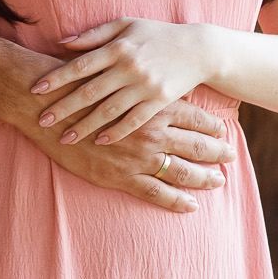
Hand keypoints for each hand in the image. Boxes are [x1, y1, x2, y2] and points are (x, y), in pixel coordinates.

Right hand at [0, 47, 231, 211]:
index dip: (212, 126)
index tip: (224, 131)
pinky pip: (157, 192)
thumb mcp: (113, 73)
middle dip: (217, 153)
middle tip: (231, 157)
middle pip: (196, 145)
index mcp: (152, 104)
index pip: (194, 117)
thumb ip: (136, 77)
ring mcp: (138, 156)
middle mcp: (152, 130)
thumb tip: (153, 78)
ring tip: (218, 181)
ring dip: (204, 177)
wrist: (45, 107)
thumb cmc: (79, 85)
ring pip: (182, 171)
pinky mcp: (121, 176)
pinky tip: (191, 205)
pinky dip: (177, 200)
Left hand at [31, 17, 215, 145]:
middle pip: (90, 91)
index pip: (81, 65)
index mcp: (119, 47)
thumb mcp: (126, 25)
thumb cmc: (156, 35)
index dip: (57, 78)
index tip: (36, 90)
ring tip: (65, 138)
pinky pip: (134, 120)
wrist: (198, 49)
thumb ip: (93, 34)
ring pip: (109, 110)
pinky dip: (116, 132)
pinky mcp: (160, 102)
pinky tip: (99, 141)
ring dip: (85, 126)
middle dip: (63, 107)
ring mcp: (145, 86)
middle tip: (41, 120)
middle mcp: (130, 67)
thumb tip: (61, 43)